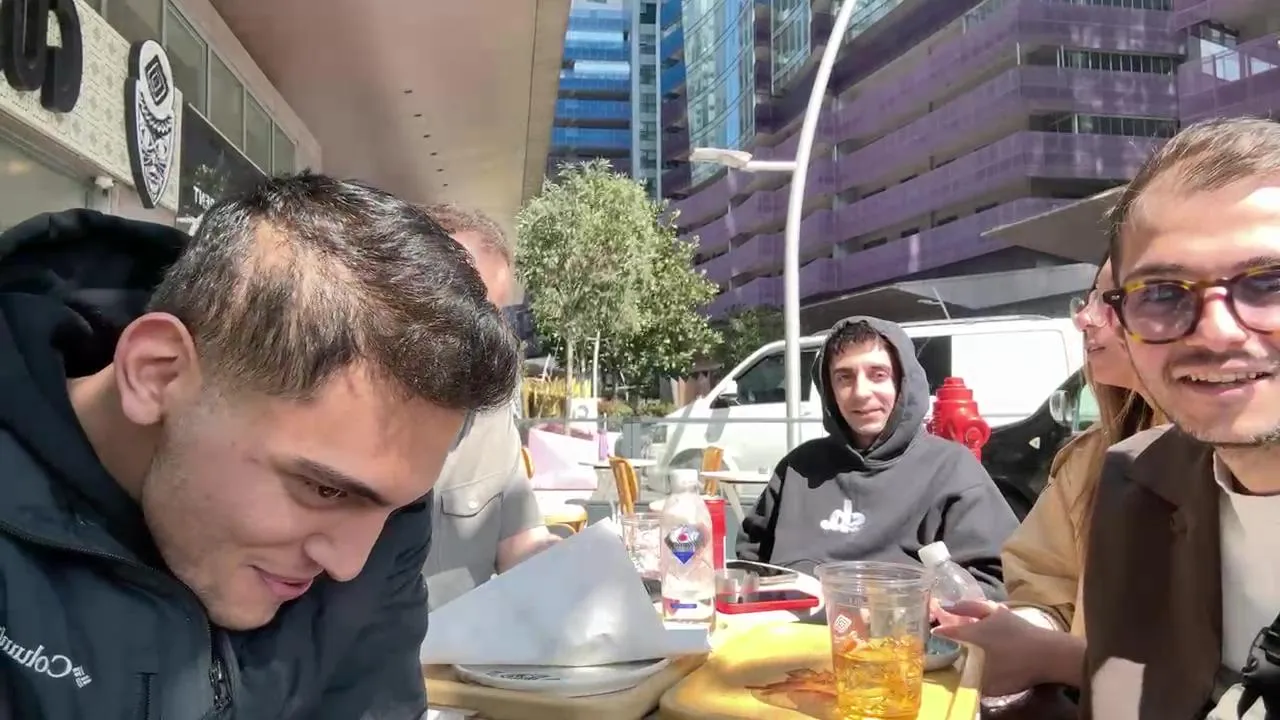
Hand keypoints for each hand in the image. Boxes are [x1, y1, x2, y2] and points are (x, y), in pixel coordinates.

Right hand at [932, 601, 1072, 695]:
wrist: (1052, 654)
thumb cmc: (1018, 666)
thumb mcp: (993, 682)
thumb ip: (977, 684)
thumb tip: (968, 687)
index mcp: (977, 632)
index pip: (954, 630)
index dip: (942, 631)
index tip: (933, 631)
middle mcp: (988, 620)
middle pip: (968, 608)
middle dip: (955, 608)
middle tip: (945, 606)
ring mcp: (1006, 617)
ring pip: (984, 606)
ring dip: (974, 605)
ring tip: (969, 605)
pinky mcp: (1020, 620)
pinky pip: (998, 610)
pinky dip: (991, 611)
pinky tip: (994, 614)